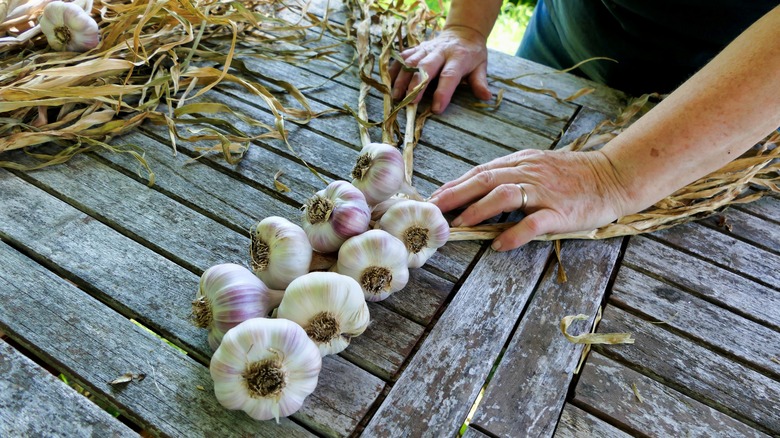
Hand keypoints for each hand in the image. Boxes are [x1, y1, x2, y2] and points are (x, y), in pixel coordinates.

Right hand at [390, 25, 491, 113]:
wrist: (462, 32)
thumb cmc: (472, 54)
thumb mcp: (481, 66)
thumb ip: (480, 82)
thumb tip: (486, 97)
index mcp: (458, 57)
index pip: (450, 75)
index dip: (443, 92)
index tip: (437, 109)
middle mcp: (440, 51)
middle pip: (426, 66)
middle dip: (417, 85)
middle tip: (410, 102)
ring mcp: (426, 48)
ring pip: (411, 62)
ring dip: (402, 79)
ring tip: (396, 96)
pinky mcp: (416, 48)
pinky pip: (402, 57)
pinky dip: (394, 69)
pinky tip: (388, 82)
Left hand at [428, 149, 630, 250]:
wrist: (614, 176)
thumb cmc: (575, 175)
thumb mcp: (539, 166)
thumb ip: (511, 175)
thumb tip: (479, 190)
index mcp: (521, 162)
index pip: (480, 171)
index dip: (454, 184)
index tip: (433, 198)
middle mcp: (529, 173)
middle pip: (484, 180)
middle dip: (455, 195)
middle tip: (432, 210)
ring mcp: (545, 192)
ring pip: (504, 196)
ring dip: (478, 210)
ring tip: (459, 224)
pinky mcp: (560, 211)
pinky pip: (533, 223)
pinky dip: (513, 233)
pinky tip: (498, 244)